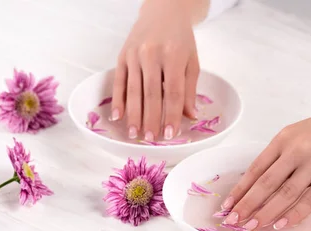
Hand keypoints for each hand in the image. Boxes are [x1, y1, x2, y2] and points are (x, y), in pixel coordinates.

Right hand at [111, 0, 199, 140]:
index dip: (171, 115)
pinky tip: (118, 116)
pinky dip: (118, 100)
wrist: (163, 12)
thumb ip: (190, 89)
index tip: (170, 134)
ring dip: (133, 115)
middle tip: (150, 139)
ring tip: (134, 134)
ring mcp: (134, 55)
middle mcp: (152, 54)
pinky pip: (119, 81)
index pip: (173, 93)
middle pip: (151, 94)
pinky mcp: (122, 55)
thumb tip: (190, 116)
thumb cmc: (181, 39)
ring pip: (134, 90)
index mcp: (173, 56)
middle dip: (150, 119)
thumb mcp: (191, 61)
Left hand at [221, 94, 310, 230]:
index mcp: (284, 138)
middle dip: (247, 205)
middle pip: (265, 183)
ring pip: (285, 194)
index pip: (256, 168)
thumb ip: (284, 153)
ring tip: (252, 227)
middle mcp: (296, 149)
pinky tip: (282, 224)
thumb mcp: (302, 133)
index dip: (240, 190)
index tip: (227, 206)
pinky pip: (310, 200)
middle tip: (233, 222)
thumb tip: (262, 182)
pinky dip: (294, 214)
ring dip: (266, 213)